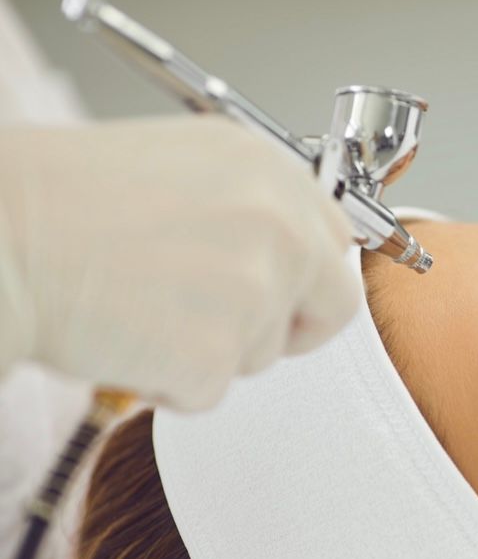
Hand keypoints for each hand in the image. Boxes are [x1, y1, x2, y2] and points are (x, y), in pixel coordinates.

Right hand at [0, 116, 359, 409]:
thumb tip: (284, 255)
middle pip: (332, 304)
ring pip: (263, 353)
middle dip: (291, 327)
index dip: (307, 277)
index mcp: (269, 171)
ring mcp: (254, 290)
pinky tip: (124, 338)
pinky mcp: (216, 353)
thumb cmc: (61, 202)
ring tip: (141, 308)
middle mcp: (278, 225)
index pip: (334, 240)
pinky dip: (168, 382)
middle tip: (229, 328)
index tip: (285, 292)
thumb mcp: (179, 168)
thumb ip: (248, 208)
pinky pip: (209, 391)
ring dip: (211, 350)